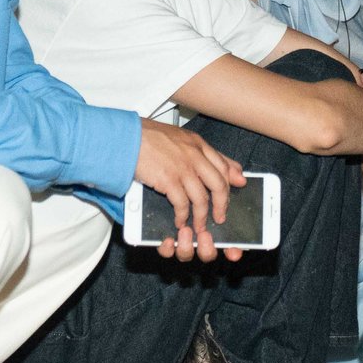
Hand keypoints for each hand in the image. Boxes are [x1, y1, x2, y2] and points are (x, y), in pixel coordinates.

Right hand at [134, 120, 245, 263]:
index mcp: (197, 144)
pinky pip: (182, 204)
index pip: (223, 165)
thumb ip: (199, 150)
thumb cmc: (147, 136)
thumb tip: (215, 162)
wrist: (125, 137)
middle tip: (220, 216)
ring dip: (202, 216)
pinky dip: (183, 216)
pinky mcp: (169, 180)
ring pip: (202, 198)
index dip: (231, 181)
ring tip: (199, 226)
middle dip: (222, 204)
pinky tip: (180, 221)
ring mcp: (182, 168)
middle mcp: (194, 155)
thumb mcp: (179, 137)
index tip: (236, 190)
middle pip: (219, 184)